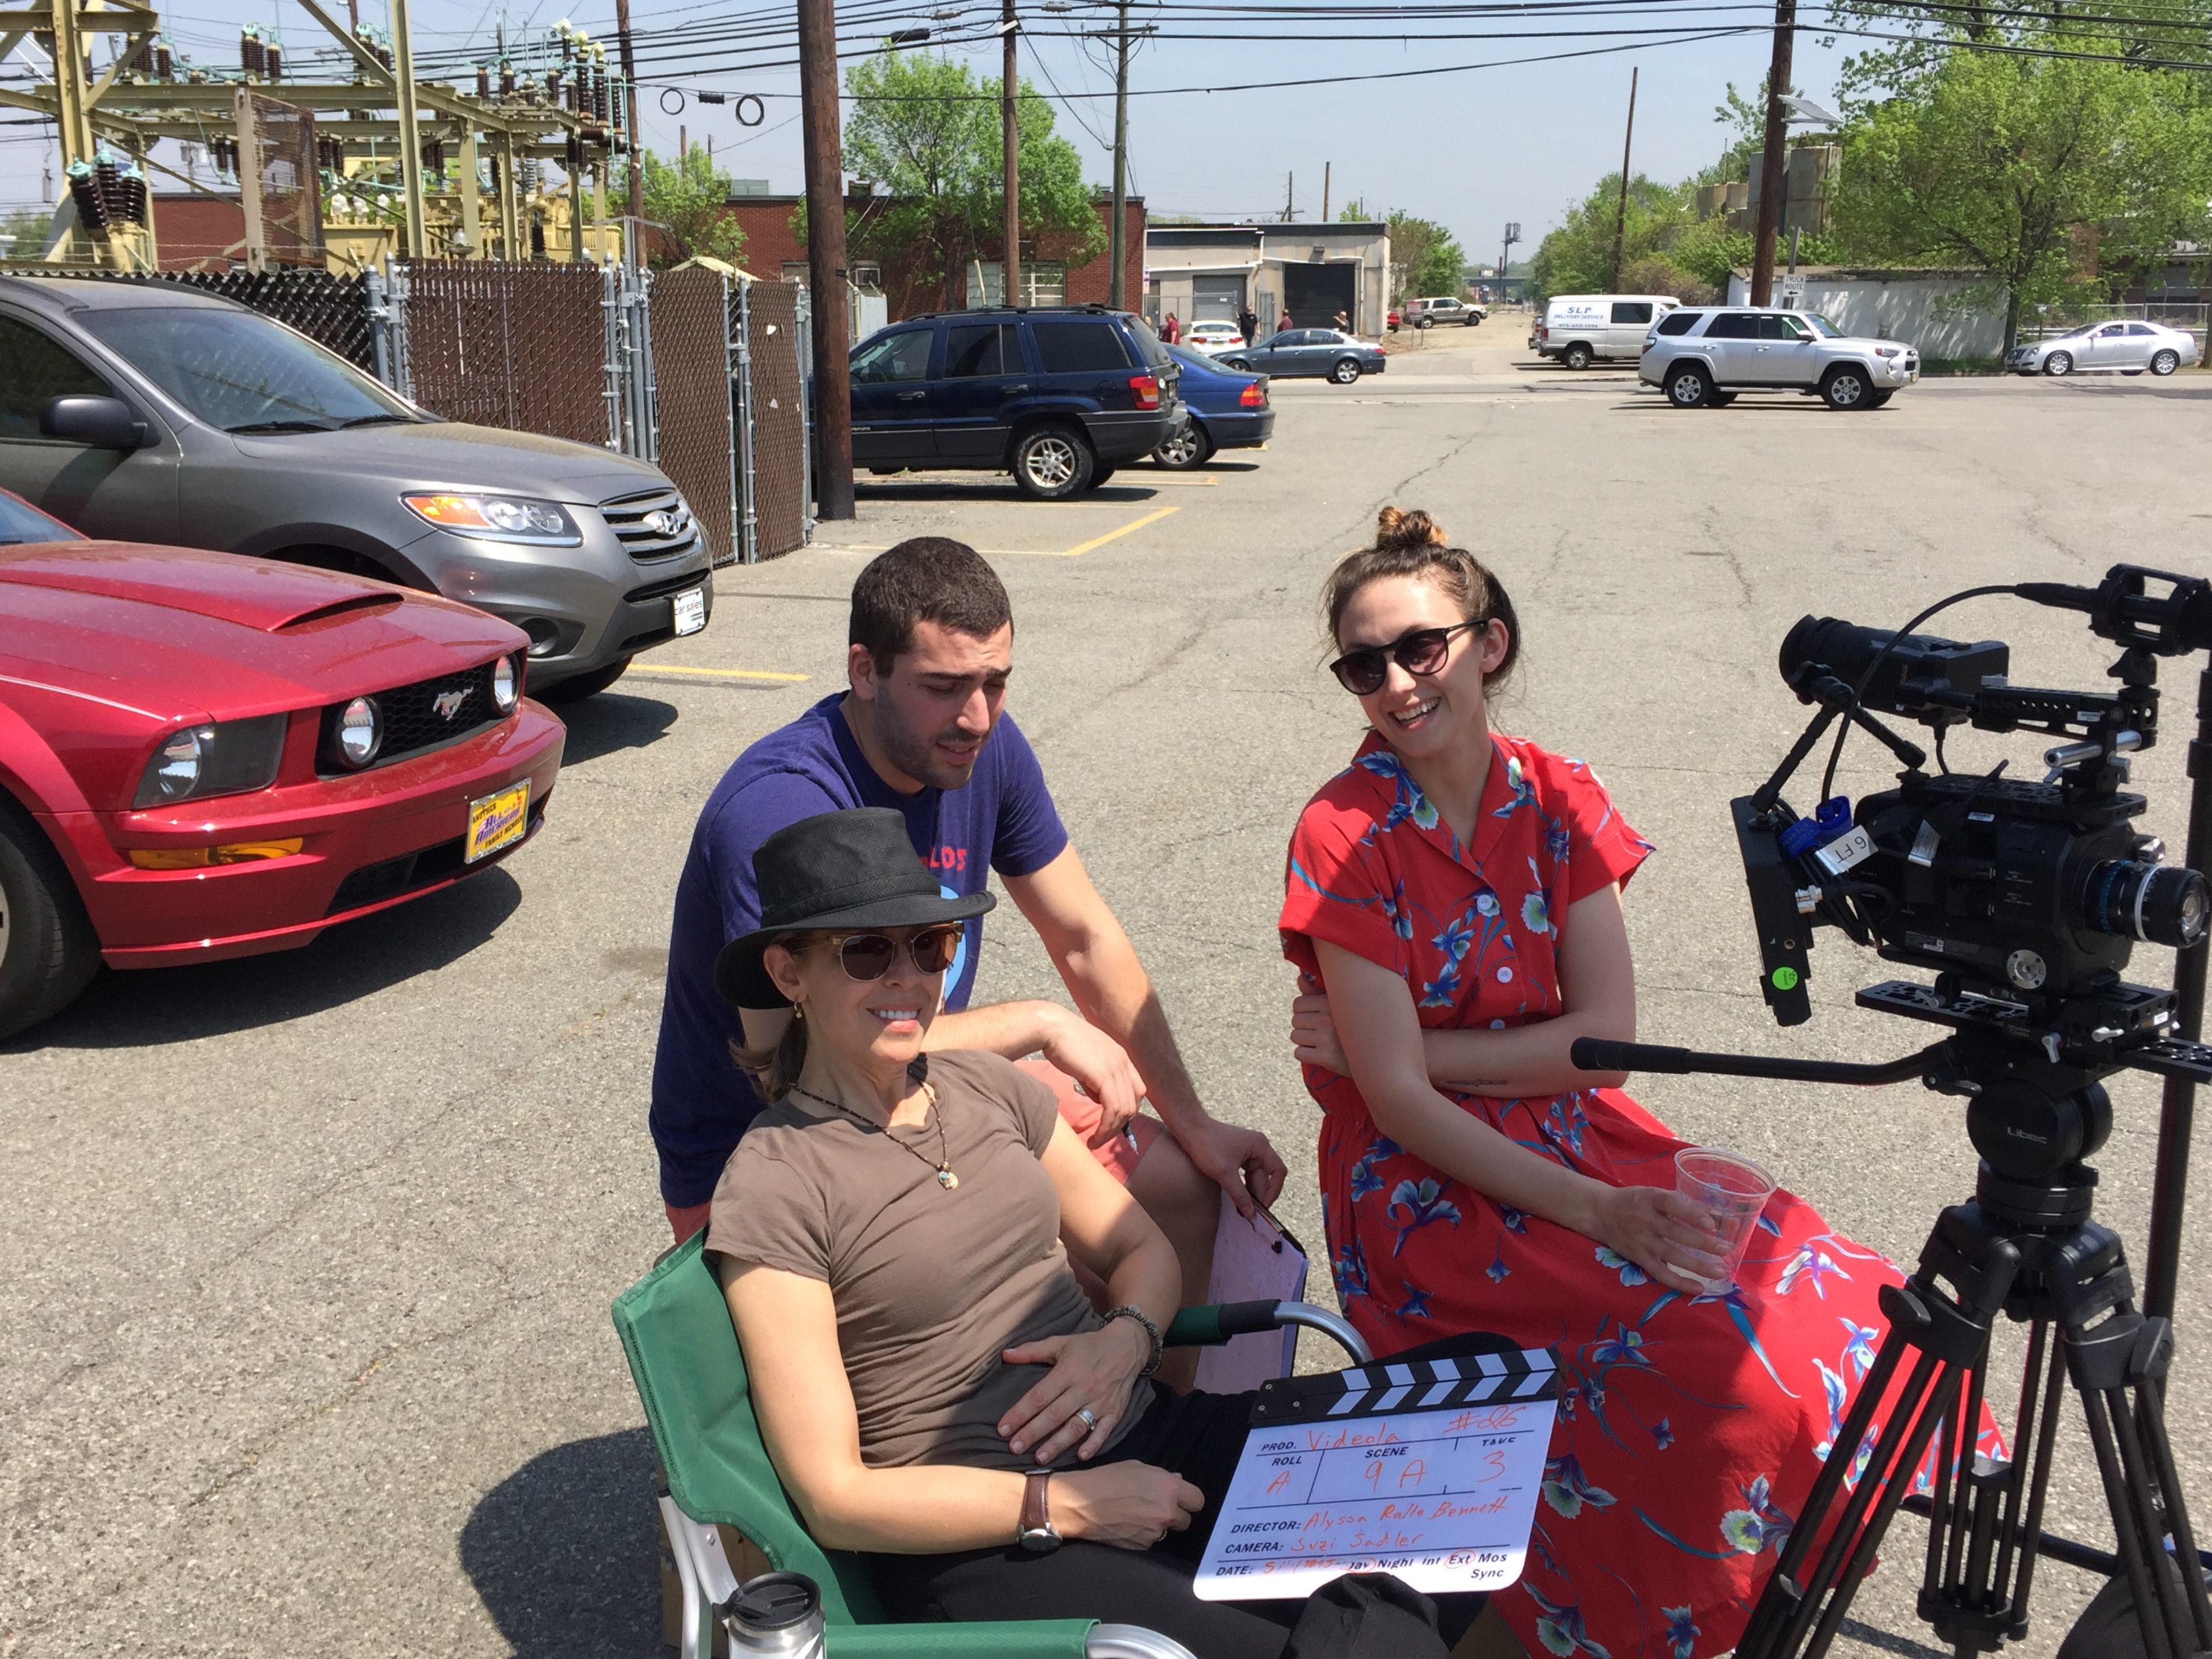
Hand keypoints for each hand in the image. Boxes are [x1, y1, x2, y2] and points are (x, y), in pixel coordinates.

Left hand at [998, 1319, 1152, 1463]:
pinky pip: (1104, 1431)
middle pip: (1054, 1414)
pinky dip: (1093, 1444)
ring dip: (1058, 1443)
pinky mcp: (1115, 1411)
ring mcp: (1100, 1402)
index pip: (1039, 1396)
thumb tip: (1005, 1354)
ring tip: (1040, 1458)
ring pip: (1076, 1426)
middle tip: (1014, 1448)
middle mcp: (1083, 1388)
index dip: (1020, 1413)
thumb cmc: (1089, 1346)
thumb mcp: (1061, 1342)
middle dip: (1033, 1432)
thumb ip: (1032, 1351)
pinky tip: (1080, 1456)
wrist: (1128, 1346)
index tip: (1003, 1428)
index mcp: (1068, 1371)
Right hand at [1038, 1011, 1145, 1145]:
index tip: (1111, 1123)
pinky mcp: (1104, 1075)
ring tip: (1096, 1141)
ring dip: (1111, 1131)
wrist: (1050, 1028)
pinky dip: (1106, 1127)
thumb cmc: (1062, 1043)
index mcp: (1121, 1057)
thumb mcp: (1086, 1063)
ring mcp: (1116, 1067)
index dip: (1127, 1109)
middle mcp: (1123, 1061)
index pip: (1136, 1089)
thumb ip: (1096, 1081)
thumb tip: (1100, 1099)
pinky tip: (1094, 1136)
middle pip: (1134, 1102)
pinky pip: (1113, 1109)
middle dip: (1120, 1124)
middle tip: (1102, 1137)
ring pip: (1125, 1109)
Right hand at [1055, 1461, 1205, 1550]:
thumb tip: (1177, 1483)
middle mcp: (1166, 1512)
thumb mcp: (1137, 1467)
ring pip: (1167, 1532)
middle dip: (1175, 1515)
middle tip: (1157, 1507)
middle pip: (1186, 1520)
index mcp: (1168, 1489)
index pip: (1198, 1501)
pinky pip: (1150, 1541)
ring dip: (1158, 1525)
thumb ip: (1162, 1477)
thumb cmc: (1107, 1479)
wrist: (1080, 1503)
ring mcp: (1154, 1532)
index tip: (1181, 1500)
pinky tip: (1128, 1525)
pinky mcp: (1141, 1547)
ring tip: (1136, 1515)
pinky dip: (1143, 1535)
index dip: (1189, 1500)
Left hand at [1170, 1112, 1287, 1217]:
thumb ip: (1239, 1194)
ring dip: (1250, 1193)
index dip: (1274, 1190)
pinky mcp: (1237, 1156)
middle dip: (1259, 1195)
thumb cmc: (1206, 1144)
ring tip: (1244, 1210)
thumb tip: (1250, 1213)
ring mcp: (1248, 1152)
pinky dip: (1243, 1187)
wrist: (1189, 1129)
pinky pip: (1245, 1175)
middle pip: (1265, 1177)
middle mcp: (1257, 1147)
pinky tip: (1238, 1199)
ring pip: (1255, 1177)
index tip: (1264, 1206)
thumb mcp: (1224, 1173)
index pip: (1278, 1171)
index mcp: (1260, 1146)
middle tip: (1251, 1214)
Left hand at [1290, 981, 1350, 1077]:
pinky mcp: (1325, 1057)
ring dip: (1305, 1041)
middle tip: (1321, 1032)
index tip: (1316, 1018)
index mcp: (1331, 1002)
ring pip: (1295, 1036)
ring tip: (1322, 1042)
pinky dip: (1306, 1055)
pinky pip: (1298, 1053)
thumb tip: (1300, 978)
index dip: (1304, 1012)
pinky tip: (1320, 1054)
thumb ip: (1316, 990)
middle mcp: (1328, 1018)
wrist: (1374, 1055)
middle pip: (1295, 1020)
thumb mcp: (1338, 1005)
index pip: (1298, 1004)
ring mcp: (1326, 1038)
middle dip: (1304, 1027)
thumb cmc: (1352, 1027)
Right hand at [1592, 1184, 1728, 1295]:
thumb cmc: (1634, 1200)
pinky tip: (1698, 1287)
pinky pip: (1660, 1273)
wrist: (1600, 1212)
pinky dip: (1679, 1282)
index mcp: (1650, 1198)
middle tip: (1725, 1249)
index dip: (1691, 1214)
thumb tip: (1719, 1216)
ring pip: (1671, 1255)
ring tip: (1719, 1271)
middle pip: (1675, 1233)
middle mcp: (1645, 1220)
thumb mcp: (1654, 1194)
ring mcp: (1641, 1241)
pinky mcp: (1638, 1258)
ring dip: (1697, 1265)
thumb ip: (1683, 1204)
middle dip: (1702, 1242)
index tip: (1711, 1224)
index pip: (1671, 1205)